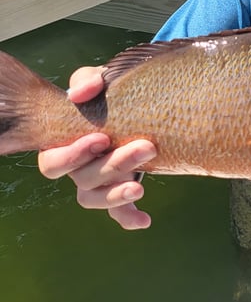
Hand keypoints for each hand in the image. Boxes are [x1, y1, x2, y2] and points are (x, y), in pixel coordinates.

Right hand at [37, 66, 155, 229]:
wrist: (131, 104)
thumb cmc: (105, 94)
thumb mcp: (96, 81)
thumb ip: (87, 81)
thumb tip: (81, 93)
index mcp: (63, 145)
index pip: (52, 163)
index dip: (72, 156)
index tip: (102, 138)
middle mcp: (77, 168)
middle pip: (83, 179)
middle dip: (114, 165)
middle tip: (147, 147)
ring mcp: (98, 182)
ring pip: (95, 198)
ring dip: (117, 194)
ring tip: (141, 186)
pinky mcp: (119, 189)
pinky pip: (119, 212)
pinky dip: (129, 218)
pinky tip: (145, 220)